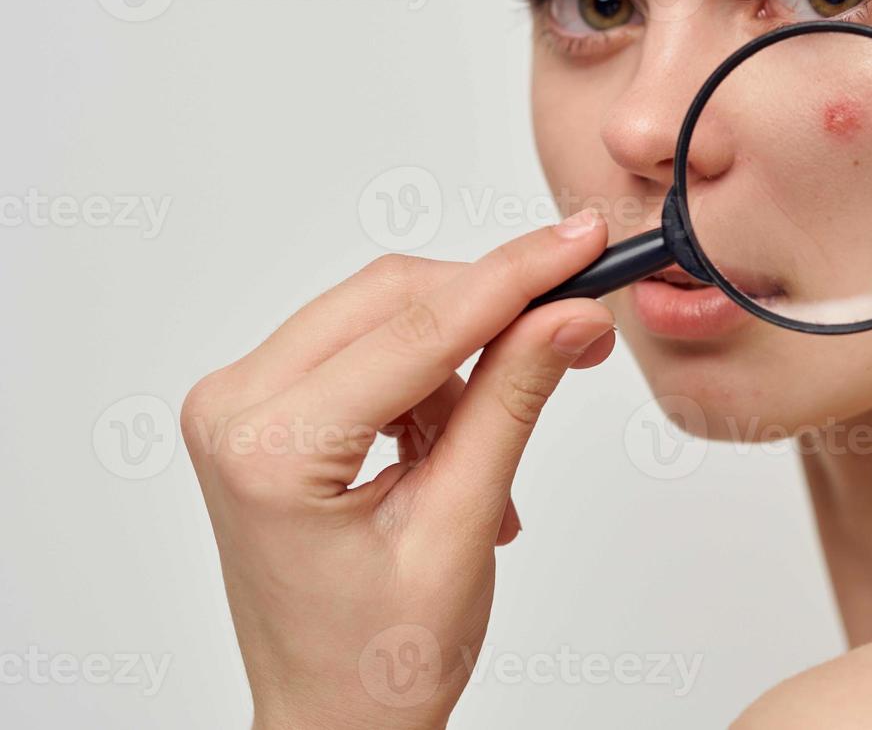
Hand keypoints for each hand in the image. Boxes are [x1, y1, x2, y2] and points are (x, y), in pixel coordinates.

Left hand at [182, 209, 614, 729]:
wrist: (331, 719)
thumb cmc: (377, 660)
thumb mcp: (461, 528)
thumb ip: (512, 403)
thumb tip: (568, 316)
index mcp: (270, 450)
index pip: (417, 327)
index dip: (514, 277)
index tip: (581, 244)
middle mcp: (234, 409)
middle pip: (391, 299)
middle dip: (493, 307)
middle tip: (578, 322)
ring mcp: (240, 404)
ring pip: (383, 316)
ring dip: (461, 358)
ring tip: (492, 455)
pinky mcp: (263, 407)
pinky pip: (366, 347)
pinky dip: (430, 380)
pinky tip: (455, 449)